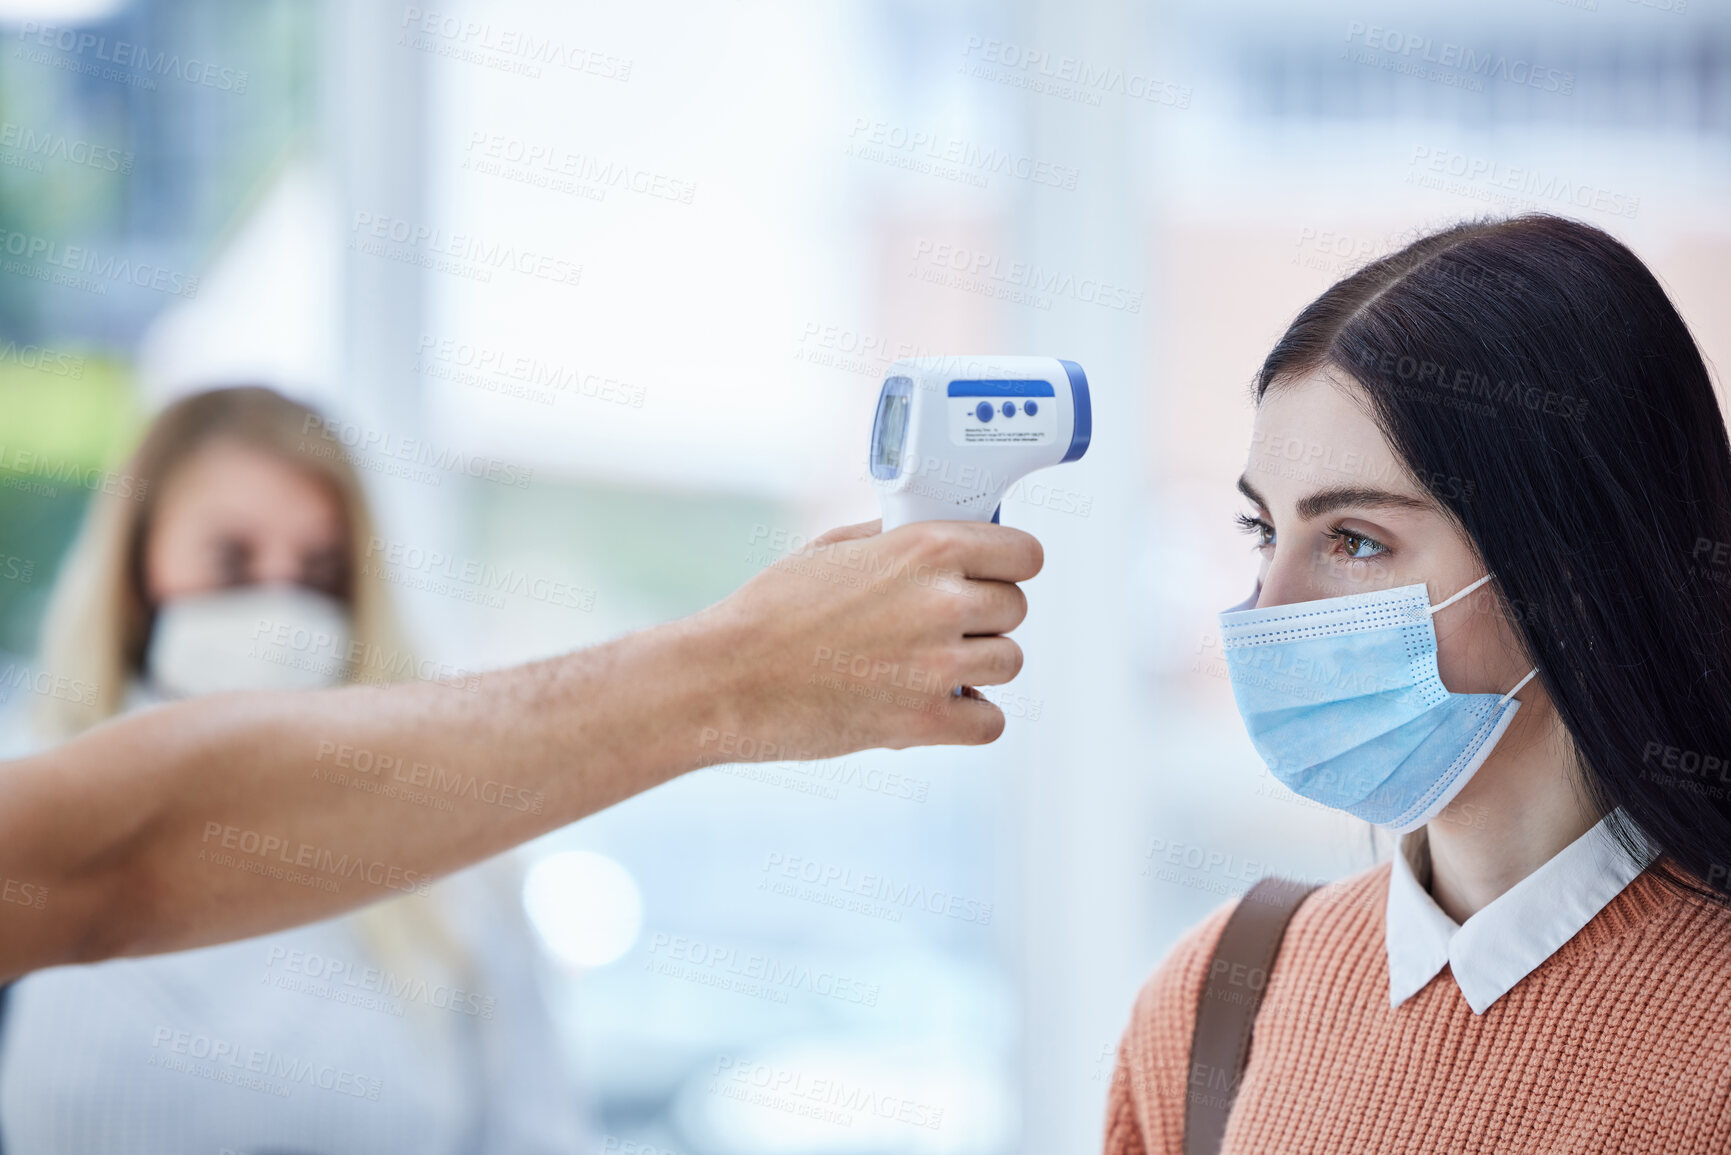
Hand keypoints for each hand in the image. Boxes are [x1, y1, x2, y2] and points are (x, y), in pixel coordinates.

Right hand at [694, 519, 1043, 760]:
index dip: (1010, 566)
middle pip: (1015, 609)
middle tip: (942, 627)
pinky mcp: (924, 722)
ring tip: (931, 666)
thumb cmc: (771, 609)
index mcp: (926, 549)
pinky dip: (970, 718)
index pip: (1025, 554)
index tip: (994, 576)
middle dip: (985, 617)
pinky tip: (937, 705)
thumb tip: (941, 535)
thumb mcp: (835, 546)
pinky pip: (990, 722)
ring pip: (1009, 663)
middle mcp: (942, 603)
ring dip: (979, 666)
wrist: (727, 678)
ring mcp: (938, 666)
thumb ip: (898, 538)